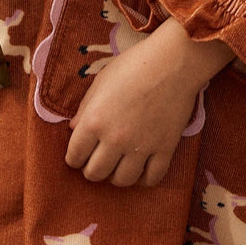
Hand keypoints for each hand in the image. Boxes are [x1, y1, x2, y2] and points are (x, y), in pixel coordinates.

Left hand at [66, 18, 233, 187]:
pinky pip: (152, 178)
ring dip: (115, 176)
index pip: (75, 155)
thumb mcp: (100, 82)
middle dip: (91, 170)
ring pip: (122, 181)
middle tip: (95, 161)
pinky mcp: (165, 150)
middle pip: (95, 173)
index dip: (73, 158)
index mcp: (94, 120)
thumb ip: (84, 108)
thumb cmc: (132, 66)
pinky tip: (140, 169)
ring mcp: (141, 147)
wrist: (172, 63)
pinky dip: (144, 179)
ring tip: (117, 166)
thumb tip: (73, 128)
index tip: (78, 156)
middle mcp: (115, 139)